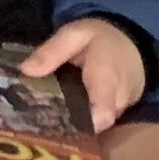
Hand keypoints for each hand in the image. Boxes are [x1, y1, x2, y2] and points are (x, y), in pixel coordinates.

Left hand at [19, 15, 146, 130]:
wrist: (132, 41)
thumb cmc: (100, 37)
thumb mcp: (74, 34)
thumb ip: (52, 51)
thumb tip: (26, 70)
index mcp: (106, 77)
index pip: (102, 113)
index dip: (82, 124)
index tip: (57, 122)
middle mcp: (119, 99)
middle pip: (95, 124)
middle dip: (70, 123)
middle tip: (42, 117)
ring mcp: (123, 108)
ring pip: (98, 125)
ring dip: (77, 120)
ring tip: (53, 113)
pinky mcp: (122, 112)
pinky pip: (102, 121)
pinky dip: (87, 118)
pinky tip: (68, 110)